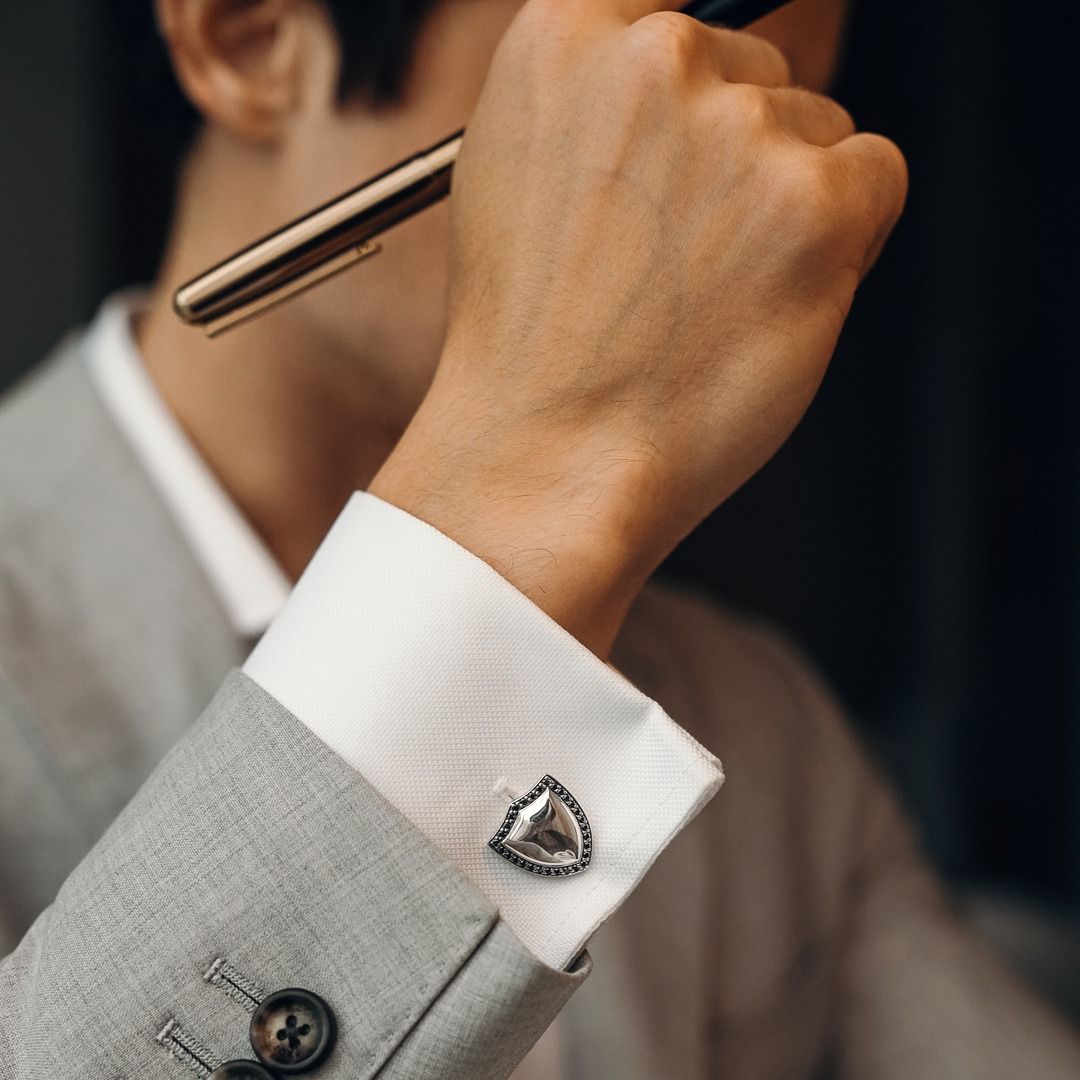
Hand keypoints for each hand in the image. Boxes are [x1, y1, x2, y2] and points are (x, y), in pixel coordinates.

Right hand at [371, 0, 907, 656]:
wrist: (550, 455)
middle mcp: (654, 58)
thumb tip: (683, 76)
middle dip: (735, 157)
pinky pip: (875, 175)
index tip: (685, 152)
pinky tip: (765, 300)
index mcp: (563, 37)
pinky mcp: (816, 197)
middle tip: (677, 261)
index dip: (689, 97)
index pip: (676, 17)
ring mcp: (739, 124)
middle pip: (756, 71)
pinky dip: (843, 238)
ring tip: (705, 297)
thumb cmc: (534, 347)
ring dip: (783, 206)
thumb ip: (596, 108)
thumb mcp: (520, 182)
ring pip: (815, 130)